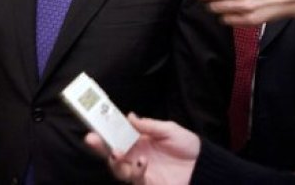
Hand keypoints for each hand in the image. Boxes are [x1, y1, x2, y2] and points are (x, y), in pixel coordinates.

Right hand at [85, 114, 199, 184]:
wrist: (203, 166)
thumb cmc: (187, 146)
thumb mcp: (169, 130)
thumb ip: (149, 125)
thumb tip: (128, 116)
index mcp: (139, 141)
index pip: (118, 135)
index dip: (106, 129)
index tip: (95, 121)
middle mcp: (136, 156)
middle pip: (111, 152)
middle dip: (99, 146)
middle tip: (91, 138)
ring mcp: (140, 171)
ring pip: (118, 169)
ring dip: (114, 161)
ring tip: (117, 152)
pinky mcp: (147, 184)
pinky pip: (135, 180)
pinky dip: (136, 171)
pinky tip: (143, 162)